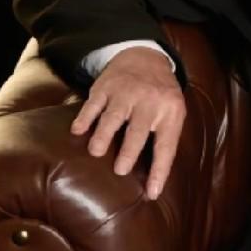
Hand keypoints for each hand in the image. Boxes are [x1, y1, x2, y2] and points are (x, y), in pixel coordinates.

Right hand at [69, 47, 184, 200]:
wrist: (145, 57)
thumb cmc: (161, 95)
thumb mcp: (173, 112)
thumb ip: (165, 138)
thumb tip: (156, 181)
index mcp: (170, 112)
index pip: (166, 146)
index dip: (160, 171)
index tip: (152, 193)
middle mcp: (149, 102)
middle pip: (138, 130)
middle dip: (129, 151)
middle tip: (120, 170)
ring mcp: (126, 92)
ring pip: (114, 116)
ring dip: (103, 135)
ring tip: (96, 152)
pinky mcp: (106, 86)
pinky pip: (94, 103)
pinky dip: (85, 117)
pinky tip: (77, 130)